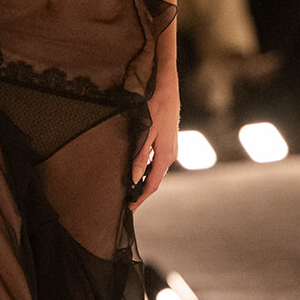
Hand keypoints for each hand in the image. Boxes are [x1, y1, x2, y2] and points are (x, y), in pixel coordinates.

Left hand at [131, 78, 178, 210]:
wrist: (168, 91)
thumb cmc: (154, 109)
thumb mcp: (144, 133)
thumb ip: (140, 157)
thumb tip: (134, 179)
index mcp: (165, 156)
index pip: (152, 184)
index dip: (141, 198)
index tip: (130, 208)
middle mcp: (171, 156)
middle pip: (155, 180)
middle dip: (142, 193)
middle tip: (127, 203)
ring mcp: (171, 150)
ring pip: (157, 172)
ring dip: (145, 182)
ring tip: (131, 191)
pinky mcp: (169, 144)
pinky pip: (158, 164)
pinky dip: (149, 172)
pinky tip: (139, 173)